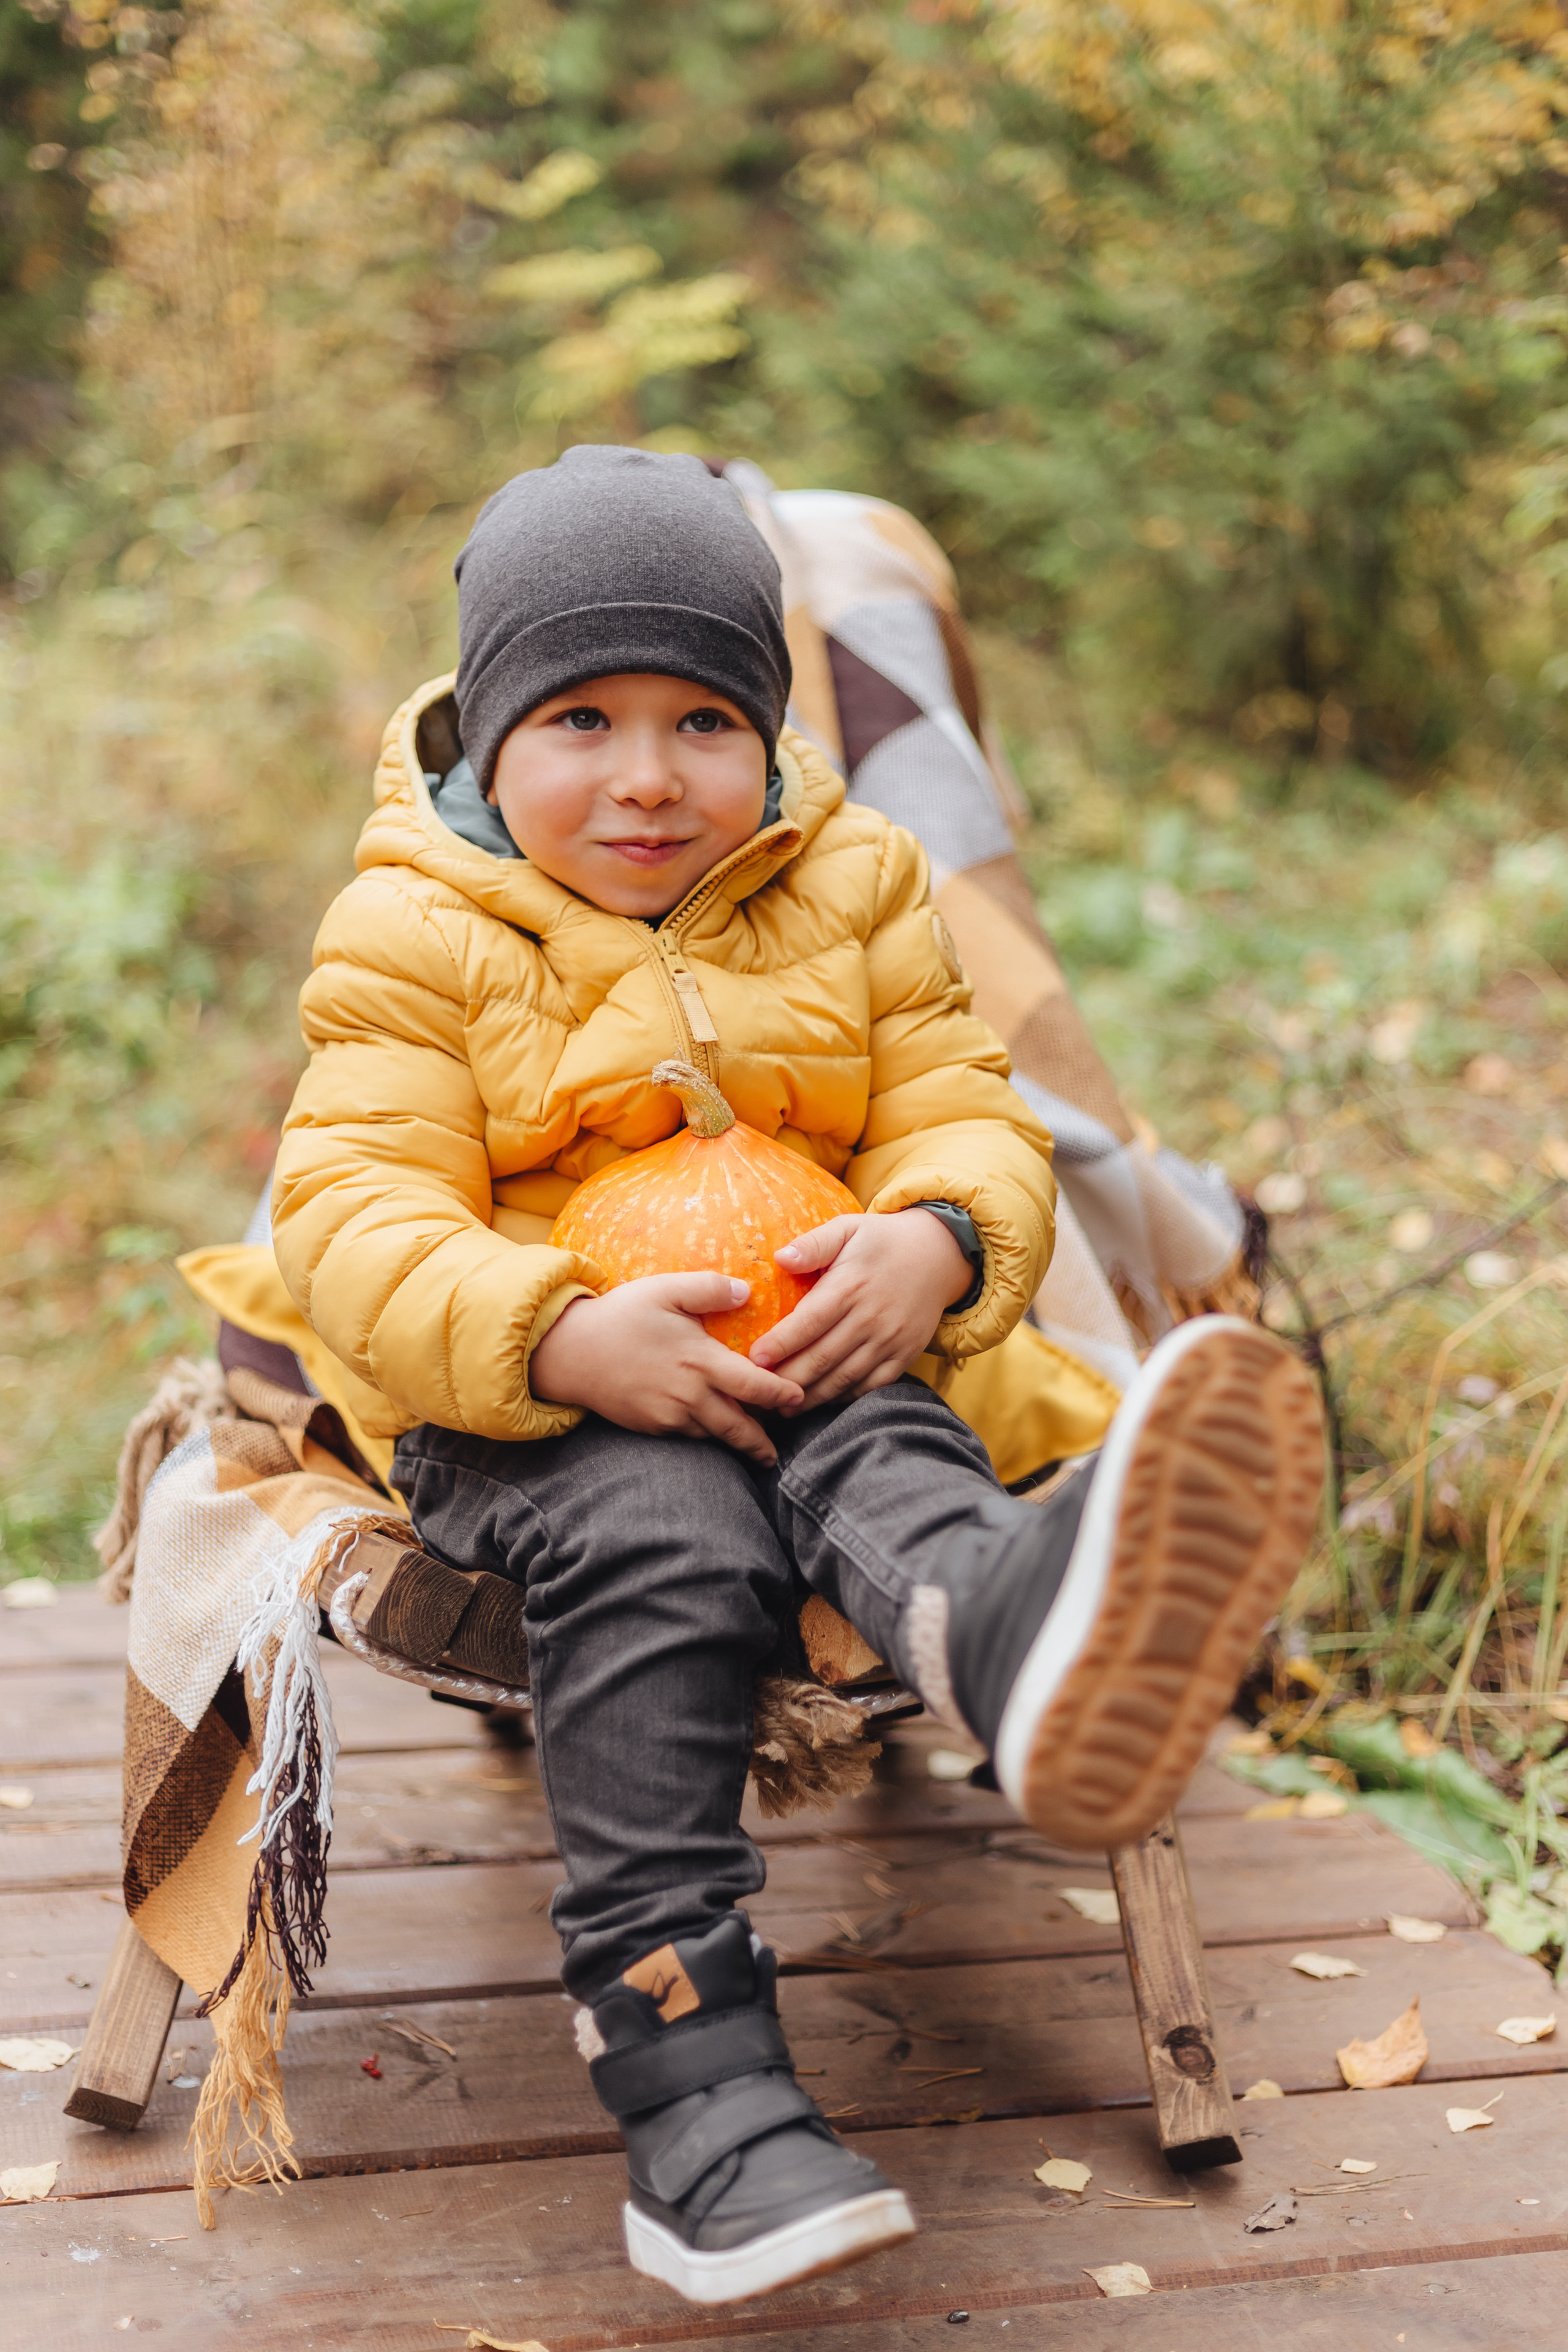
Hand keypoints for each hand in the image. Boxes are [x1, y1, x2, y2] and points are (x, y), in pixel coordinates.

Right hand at [530, 1273, 803, 1465]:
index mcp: (699, 1360)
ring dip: (736, 1442)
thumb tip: (746, 1291)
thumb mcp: (665, 1289)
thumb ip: (709, 1288)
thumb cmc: (620, 1315)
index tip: (799, 1400)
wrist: (568, 1352)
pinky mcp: (650, 1427)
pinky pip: (687, 1436)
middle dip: (762, 1442)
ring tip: (756, 1448)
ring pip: (713, 1436)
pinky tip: (713, 1433)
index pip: (753, 1385)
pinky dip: (705, 1437)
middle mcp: (689, 1395)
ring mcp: (669, 1416)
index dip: (781, 1395)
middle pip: (738, 1427)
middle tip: (779, 1451)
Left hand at [748, 1210, 972, 1412]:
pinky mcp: (905, 1355)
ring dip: (811, 1396)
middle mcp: (870, 1317)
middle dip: (787, 1379)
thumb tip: (780, 1258)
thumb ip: (813, 1244)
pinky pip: (871, 1386)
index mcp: (850, 1286)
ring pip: (843, 1378)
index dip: (779, 1345)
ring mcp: (890, 1340)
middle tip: (759, 1392)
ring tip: (783, 1406)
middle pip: (821, 1358)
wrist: (939, 1255)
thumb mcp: (847, 1228)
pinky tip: (822, 1401)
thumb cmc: (881, 1241)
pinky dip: (844, 1397)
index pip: (807, 1323)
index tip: (753, 1360)